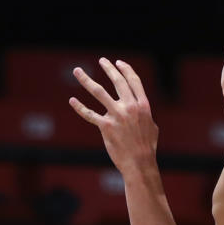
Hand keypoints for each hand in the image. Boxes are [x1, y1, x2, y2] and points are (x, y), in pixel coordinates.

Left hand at [69, 58, 157, 175]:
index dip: (126, 70)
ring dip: (85, 79)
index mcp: (143, 106)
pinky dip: (79, 107)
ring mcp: (117, 116)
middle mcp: (130, 107)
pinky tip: (72, 101)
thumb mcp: (151, 126)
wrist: (140, 163)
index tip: (118, 62)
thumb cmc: (147, 147)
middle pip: (117, 82)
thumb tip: (139, 108)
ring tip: (77, 71)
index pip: (134, 82)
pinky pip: (89, 114)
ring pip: (98, 92)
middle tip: (102, 61)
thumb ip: (144, 114)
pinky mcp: (105, 126)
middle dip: (109, 68)